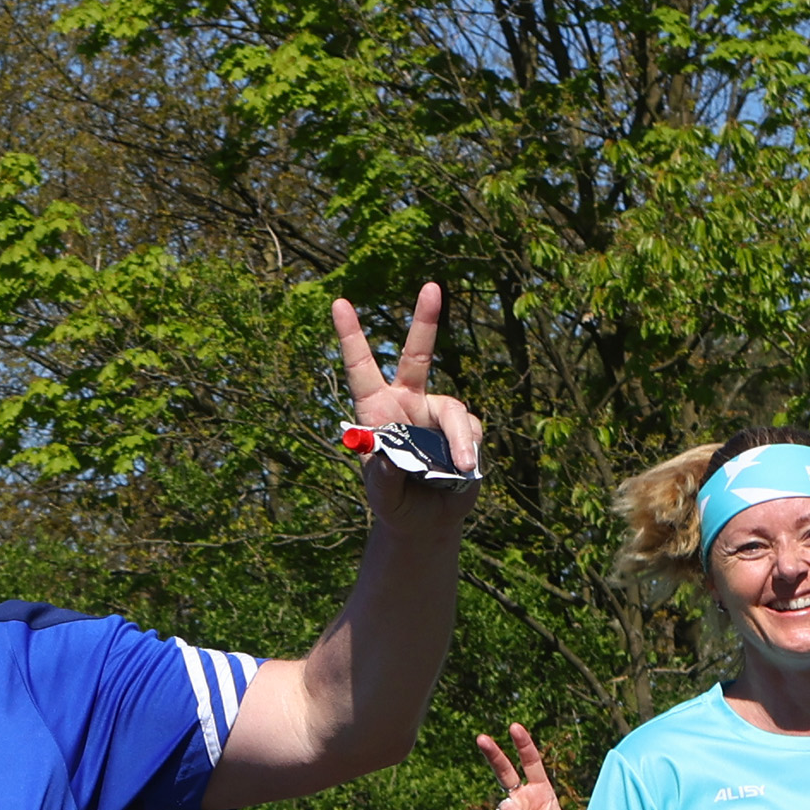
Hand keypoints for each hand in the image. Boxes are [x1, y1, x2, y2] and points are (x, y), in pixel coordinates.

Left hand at [332, 284, 481, 525]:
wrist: (427, 522)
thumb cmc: (395, 503)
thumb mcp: (382, 494)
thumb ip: (384, 475)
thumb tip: (391, 453)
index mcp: (377, 412)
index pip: (361, 370)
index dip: (351, 337)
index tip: (338, 303)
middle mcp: (407, 403)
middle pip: (418, 355)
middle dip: (426, 320)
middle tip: (432, 287)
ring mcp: (436, 413)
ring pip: (453, 410)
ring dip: (458, 440)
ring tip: (460, 468)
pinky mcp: (463, 429)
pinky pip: (471, 431)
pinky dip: (469, 451)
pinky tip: (464, 472)